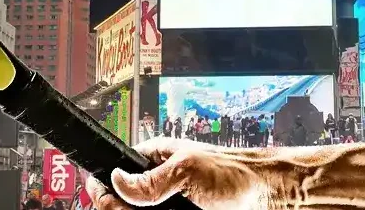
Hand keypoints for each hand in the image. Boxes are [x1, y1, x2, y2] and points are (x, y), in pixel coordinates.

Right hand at [85, 139, 265, 209]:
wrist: (263, 195)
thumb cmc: (232, 172)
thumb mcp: (187, 171)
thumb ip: (151, 181)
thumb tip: (116, 180)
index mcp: (155, 159)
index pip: (116, 173)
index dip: (106, 188)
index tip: (102, 199)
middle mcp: (157, 185)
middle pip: (123, 204)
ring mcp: (167, 206)